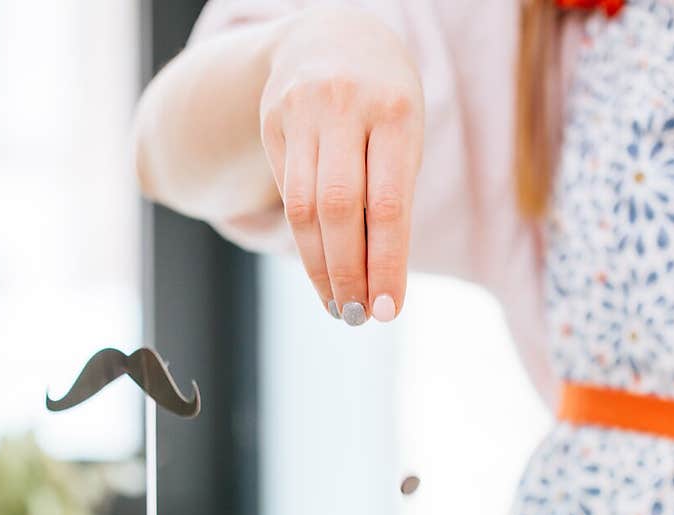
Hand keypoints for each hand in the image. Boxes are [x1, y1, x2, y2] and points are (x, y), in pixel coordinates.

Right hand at [260, 9, 423, 322]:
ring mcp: (301, 109)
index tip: (387, 311)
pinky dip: (305, 239)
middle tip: (356, 317)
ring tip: (337, 304)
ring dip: (320, 268)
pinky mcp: (271, 120)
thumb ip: (391, 201)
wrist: (332, 37)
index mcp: (395, 111)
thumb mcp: (403, 140)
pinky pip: (287, 192)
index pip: (388, 205)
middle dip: (347, 273)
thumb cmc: (384, 106)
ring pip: (303, 208)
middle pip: (339, 210)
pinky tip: (321, 266)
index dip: (386, 264)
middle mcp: (345, 105)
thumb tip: (377, 286)